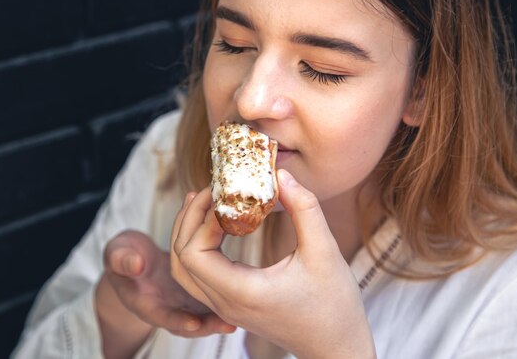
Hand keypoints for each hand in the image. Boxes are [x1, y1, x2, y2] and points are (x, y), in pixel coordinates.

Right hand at [101, 227, 233, 335]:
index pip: (163, 316)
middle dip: (208, 326)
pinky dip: (227, 296)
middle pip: (189, 324)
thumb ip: (122, 259)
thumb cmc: (125, 255)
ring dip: (222, 316)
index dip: (178, 320)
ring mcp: (184, 303)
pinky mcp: (198, 293)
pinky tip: (246, 289)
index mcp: (147, 302)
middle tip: (229, 327)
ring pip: (205, 314)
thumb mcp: (118, 253)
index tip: (194, 323)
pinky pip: (213, 298)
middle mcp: (168, 308)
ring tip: (242, 317)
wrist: (135, 260)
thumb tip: (135, 265)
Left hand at [170, 170, 375, 358]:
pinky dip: (198, 247)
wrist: (336, 346)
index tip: (224, 193)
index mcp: (243, 292)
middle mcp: (226, 304)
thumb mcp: (325, 252)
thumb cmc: (335, 305)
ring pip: (183, 270)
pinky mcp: (231, 305)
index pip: (194, 254)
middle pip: (180, 258)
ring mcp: (225, 308)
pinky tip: (218, 224)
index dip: (201, 217)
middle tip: (211, 188)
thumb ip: (305, 209)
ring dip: (188, 233)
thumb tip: (281, 175)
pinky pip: (197, 276)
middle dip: (190, 218)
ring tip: (204, 201)